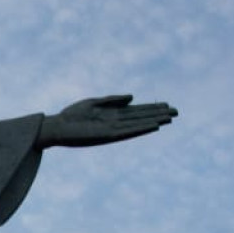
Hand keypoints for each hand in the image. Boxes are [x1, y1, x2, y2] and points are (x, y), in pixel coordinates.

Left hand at [40, 95, 177, 147]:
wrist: (57, 127)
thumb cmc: (72, 115)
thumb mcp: (93, 103)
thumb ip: (113, 100)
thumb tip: (133, 97)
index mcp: (113, 114)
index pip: (137, 110)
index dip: (152, 108)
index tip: (167, 105)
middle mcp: (116, 122)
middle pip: (141, 117)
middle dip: (158, 114)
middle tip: (176, 112)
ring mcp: (113, 129)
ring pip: (138, 124)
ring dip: (153, 121)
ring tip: (169, 119)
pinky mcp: (107, 135)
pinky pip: (128, 132)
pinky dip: (140, 128)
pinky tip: (152, 126)